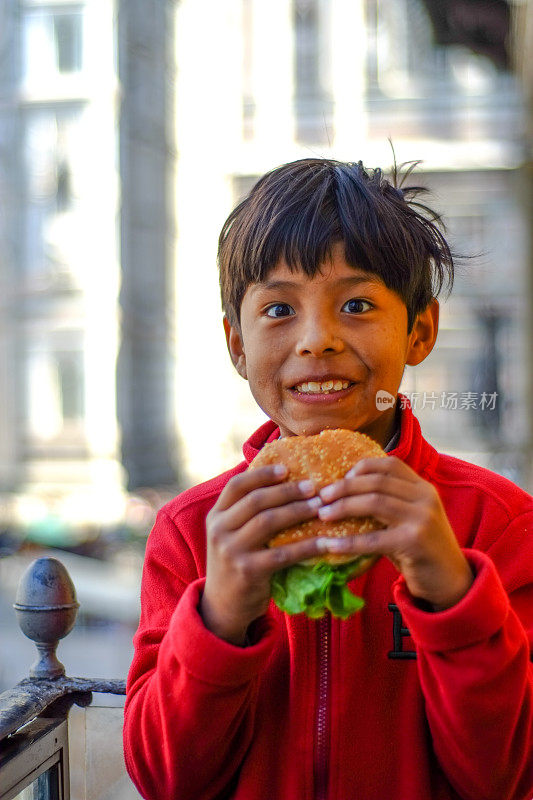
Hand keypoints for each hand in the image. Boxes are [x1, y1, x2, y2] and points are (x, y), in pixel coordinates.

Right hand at [201, 465, 327, 644]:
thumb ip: (246, 514)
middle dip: (287, 491)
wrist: (223, 607)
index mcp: (215, 516)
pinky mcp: (247, 571)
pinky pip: (282, 553)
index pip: (237, 486)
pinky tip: (325, 542)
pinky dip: (307, 546)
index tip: (287, 468)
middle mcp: (219, 530)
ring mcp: (231, 551)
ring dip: (298, 511)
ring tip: (320, 507)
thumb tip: (284, 483)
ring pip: (268, 521)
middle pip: (256, 500)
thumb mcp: (231, 535)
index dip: (262, 474)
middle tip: (313, 487)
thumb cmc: (236, 563)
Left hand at [317, 456, 472, 610]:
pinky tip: (330, 545)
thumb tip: (342, 494)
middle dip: (344, 487)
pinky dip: (348, 542)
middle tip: (321, 496)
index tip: (339, 478)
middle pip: (377, 482)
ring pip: (374, 502)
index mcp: (422, 488)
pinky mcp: (415, 542)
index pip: (389, 465)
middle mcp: (425, 498)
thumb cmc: (421, 550)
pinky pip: (373, 539)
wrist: (451, 582)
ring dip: (343, 507)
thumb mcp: (408, 519)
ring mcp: (422, 518)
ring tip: (322, 514)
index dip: (361, 467)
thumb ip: (388, 504)